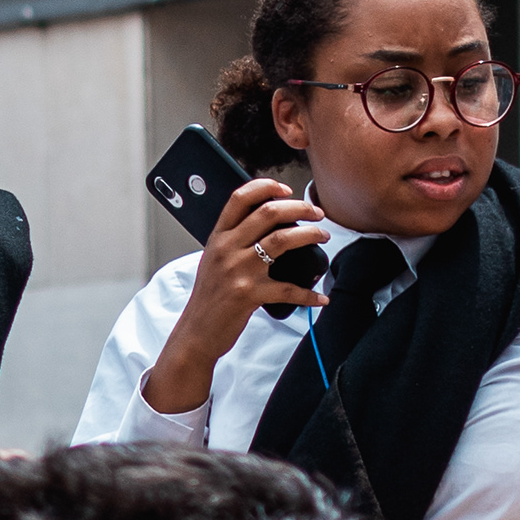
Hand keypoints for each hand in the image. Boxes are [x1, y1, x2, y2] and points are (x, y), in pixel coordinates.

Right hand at [142, 178, 329, 415]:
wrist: (196, 332)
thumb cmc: (209, 297)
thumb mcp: (214, 261)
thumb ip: (234, 242)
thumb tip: (268, 225)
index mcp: (217, 237)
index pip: (239, 198)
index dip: (266, 187)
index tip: (286, 189)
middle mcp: (226, 249)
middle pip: (268, 213)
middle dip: (300, 207)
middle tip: (317, 212)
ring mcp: (237, 271)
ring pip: (282, 240)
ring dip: (311, 235)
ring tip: (322, 237)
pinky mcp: (249, 294)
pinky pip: (289, 289)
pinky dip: (310, 293)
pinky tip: (320, 296)